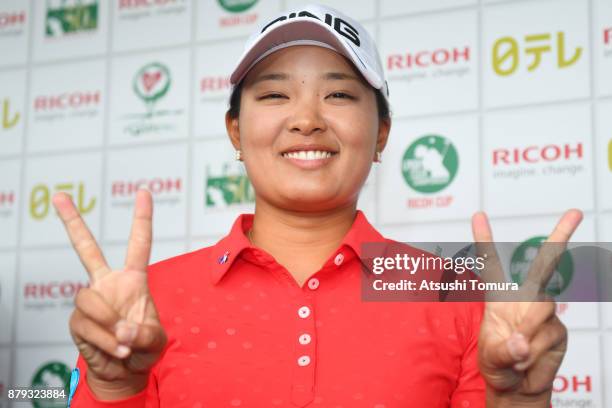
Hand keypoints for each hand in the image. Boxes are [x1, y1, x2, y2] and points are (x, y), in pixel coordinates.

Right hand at [53, 189, 166, 399]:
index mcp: (133, 280)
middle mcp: (108, 284)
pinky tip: (116, 350)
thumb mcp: (157, 341)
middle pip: (87, 249)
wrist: (124, 371)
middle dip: (72, 222)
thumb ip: (145, 334)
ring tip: (124, 344)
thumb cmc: (144, 348)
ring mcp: (91, 301)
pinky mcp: (77, 320)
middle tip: (59, 195)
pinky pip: (86, 324)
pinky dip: (104, 341)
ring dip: (109, 325)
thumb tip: (122, 328)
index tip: (144, 190)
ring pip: (89, 300)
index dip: (142, 218)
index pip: (138, 244)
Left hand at [472, 209, 582, 406]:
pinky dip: (533, 352)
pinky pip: (547, 335)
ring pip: (540, 310)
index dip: (484, 239)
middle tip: (575, 212)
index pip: (491, 264)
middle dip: (561, 236)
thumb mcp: (490, 358)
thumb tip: (521, 341)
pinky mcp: (559, 329)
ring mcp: (544, 313)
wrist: (518, 387)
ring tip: (516, 356)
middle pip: (544, 265)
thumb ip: (503, 350)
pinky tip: (527, 361)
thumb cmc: (497, 365)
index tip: (477, 215)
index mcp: (499, 298)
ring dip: (526, 336)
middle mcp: (524, 299)